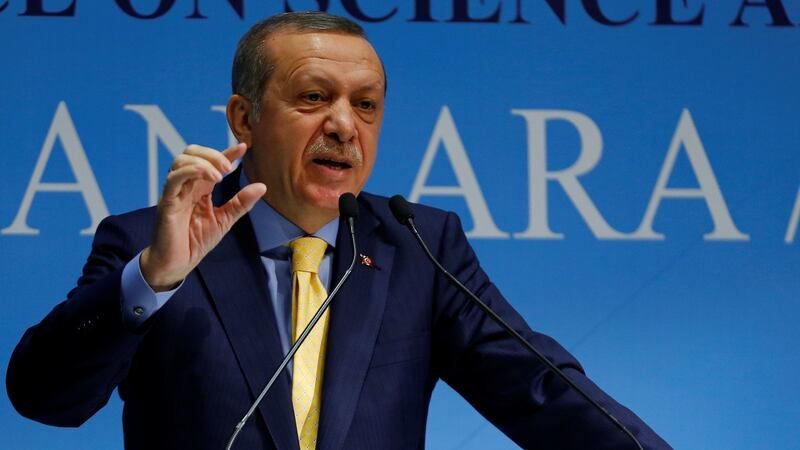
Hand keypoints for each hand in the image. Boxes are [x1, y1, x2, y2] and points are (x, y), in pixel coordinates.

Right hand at [140, 143, 266, 290]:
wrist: (177, 264)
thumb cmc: (195, 241)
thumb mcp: (225, 220)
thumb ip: (241, 202)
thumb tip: (262, 186)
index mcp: (199, 188)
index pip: (211, 162)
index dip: (226, 152)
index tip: (244, 147)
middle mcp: (186, 186)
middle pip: (192, 153)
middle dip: (212, 154)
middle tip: (229, 167)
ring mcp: (175, 192)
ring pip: (181, 161)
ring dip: (203, 162)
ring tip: (220, 176)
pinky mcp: (166, 202)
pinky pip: (173, 179)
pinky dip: (189, 171)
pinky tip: (206, 176)